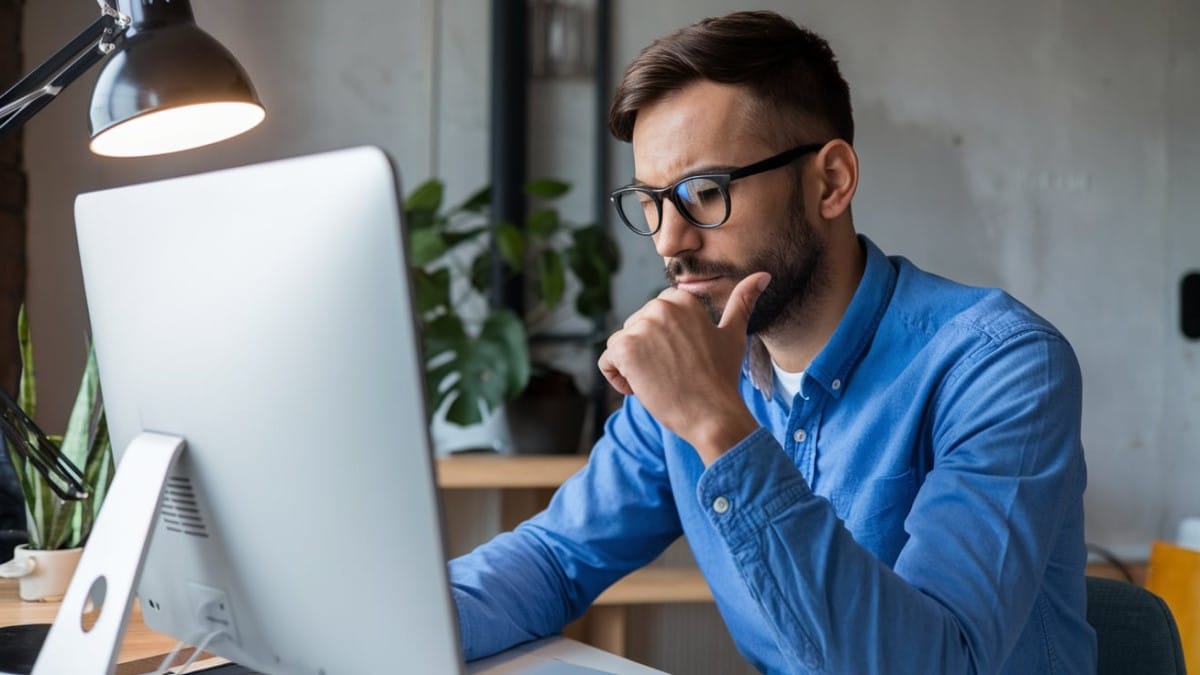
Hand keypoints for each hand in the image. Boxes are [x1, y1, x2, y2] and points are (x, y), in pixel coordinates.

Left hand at [598, 272, 770, 464]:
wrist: (713, 413)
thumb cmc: (722, 377)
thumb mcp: (734, 334)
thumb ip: (743, 301)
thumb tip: (763, 275)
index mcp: (681, 300)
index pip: (653, 318)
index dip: (664, 343)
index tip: (683, 360)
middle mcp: (659, 307)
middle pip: (634, 330)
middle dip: (647, 354)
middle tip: (674, 374)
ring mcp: (641, 327)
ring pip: (620, 346)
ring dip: (633, 367)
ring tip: (660, 381)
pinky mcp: (625, 349)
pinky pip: (607, 362)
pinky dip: (618, 379)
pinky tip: (642, 389)